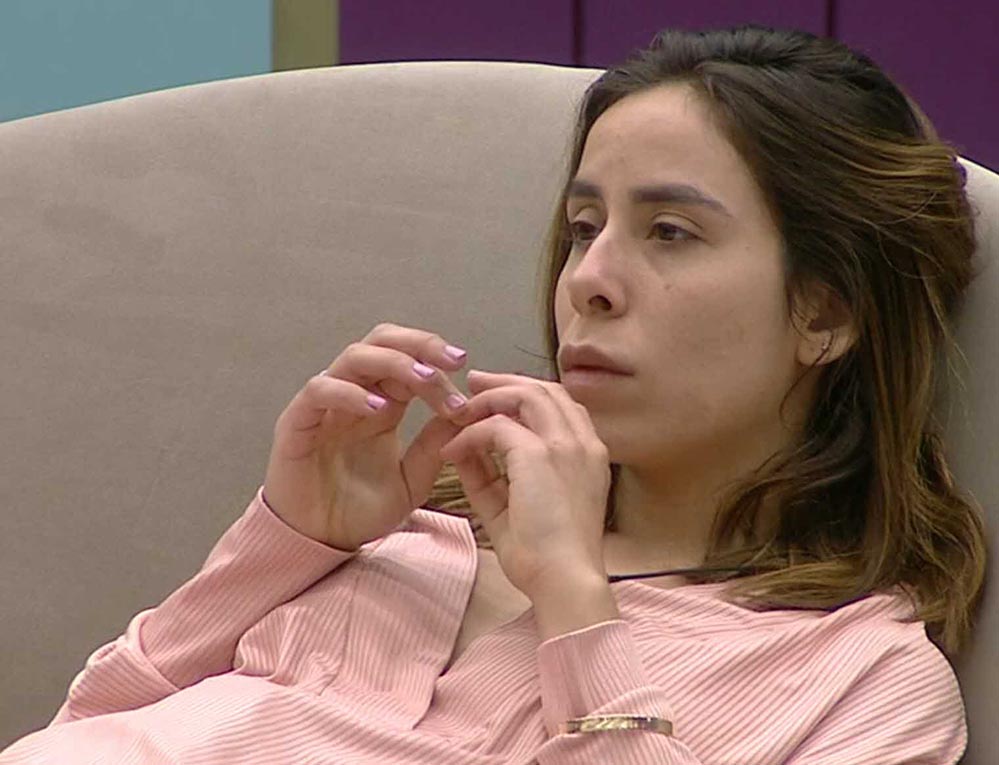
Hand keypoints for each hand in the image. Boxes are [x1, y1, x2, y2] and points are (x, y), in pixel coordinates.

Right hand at [263, 323, 469, 549]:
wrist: (320, 544)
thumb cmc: (360, 511)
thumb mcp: (412, 481)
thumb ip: (433, 446)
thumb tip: (466, 412)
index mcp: (382, 403)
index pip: (409, 359)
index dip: (438, 360)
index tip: (468, 374)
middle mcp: (354, 395)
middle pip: (383, 342)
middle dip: (421, 344)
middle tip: (454, 360)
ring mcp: (324, 406)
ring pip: (354, 357)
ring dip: (394, 362)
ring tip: (425, 380)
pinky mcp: (297, 423)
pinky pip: (319, 391)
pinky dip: (349, 393)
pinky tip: (378, 409)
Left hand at [439, 370, 612, 599]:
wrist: (564, 580)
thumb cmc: (547, 558)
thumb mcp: (515, 509)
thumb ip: (492, 478)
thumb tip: (465, 452)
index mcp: (589, 456)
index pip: (561, 405)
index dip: (527, 395)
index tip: (496, 399)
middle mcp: (584, 443)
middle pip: (545, 390)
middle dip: (506, 382)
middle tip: (474, 385)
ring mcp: (565, 445)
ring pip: (526, 394)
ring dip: (489, 398)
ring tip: (461, 410)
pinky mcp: (540, 455)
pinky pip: (497, 427)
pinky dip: (471, 433)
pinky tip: (453, 450)